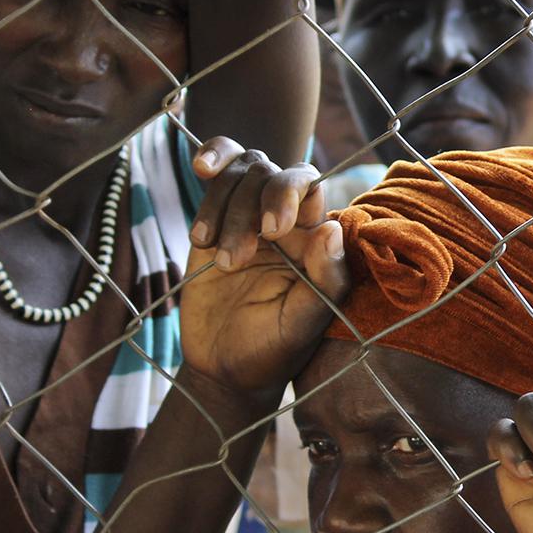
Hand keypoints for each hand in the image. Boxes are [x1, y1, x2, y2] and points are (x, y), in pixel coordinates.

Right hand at [180, 137, 350, 394]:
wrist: (225, 369)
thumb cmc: (274, 350)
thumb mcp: (304, 324)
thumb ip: (325, 280)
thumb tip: (331, 228)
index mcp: (313, 240)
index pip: (309, 187)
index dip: (289, 192)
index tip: (272, 230)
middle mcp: (284, 222)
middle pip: (270, 175)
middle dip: (249, 206)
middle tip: (236, 258)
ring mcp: (247, 217)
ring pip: (242, 171)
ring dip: (223, 206)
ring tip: (216, 257)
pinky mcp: (213, 221)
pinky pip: (217, 176)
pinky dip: (211, 163)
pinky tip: (200, 175)